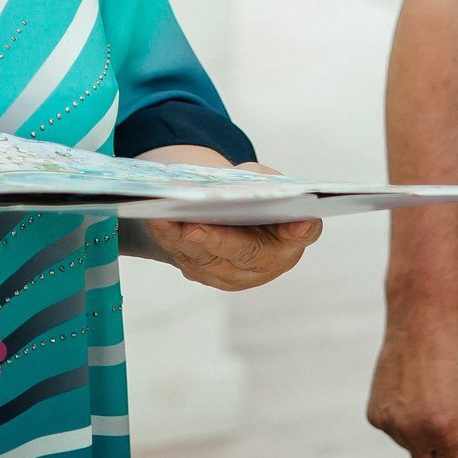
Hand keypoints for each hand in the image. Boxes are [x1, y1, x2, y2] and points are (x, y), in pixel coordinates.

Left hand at [126, 148, 320, 290]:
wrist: (235, 214)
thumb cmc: (254, 193)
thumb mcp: (263, 181)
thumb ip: (261, 184)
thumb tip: (237, 188)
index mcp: (294, 234)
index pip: (304, 232)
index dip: (301, 228)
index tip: (298, 220)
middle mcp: (269, 261)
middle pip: (245, 253)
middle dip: (216, 239)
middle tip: (191, 226)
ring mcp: (237, 275)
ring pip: (208, 260)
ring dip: (182, 240)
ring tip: (162, 217)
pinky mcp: (206, 275)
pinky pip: (185, 259)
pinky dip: (168, 238)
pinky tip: (153, 219)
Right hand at [368, 308, 457, 457]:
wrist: (425, 314)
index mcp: (445, 429)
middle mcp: (413, 432)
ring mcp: (391, 424)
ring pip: (417, 455)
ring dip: (431, 443)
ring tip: (442, 401)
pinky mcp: (375, 414)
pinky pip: (399, 435)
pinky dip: (411, 425)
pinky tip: (420, 394)